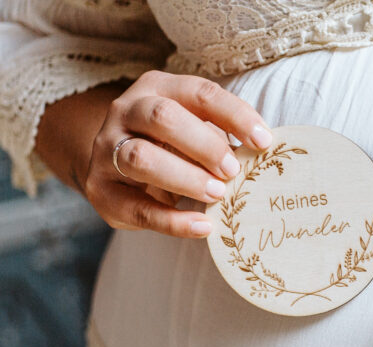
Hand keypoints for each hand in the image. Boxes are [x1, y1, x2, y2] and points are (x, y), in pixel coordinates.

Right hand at [36, 71, 271, 237]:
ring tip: (218, 194)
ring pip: (142, 157)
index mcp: (157, 89)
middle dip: (204, 145)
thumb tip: (263, 151)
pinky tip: (203, 227)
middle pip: (162, 116)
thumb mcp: (197, 132)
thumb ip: (222, 137)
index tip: (264, 142)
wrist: (117, 169)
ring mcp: (107, 149)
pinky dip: (174, 221)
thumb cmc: (172, 147)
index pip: (199, 93)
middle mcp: (126, 112)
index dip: (235, 115)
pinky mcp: (102, 190)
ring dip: (186, 177)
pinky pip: (138, 208)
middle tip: (233, 171)